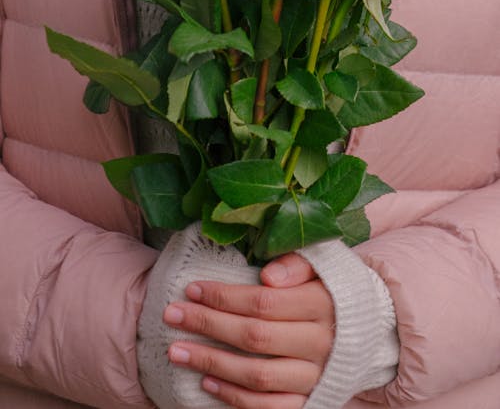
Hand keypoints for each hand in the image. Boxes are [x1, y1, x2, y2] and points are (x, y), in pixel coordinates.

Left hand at [164, 253, 334, 408]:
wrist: (373, 330)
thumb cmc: (334, 289)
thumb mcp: (324, 264)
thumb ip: (297, 262)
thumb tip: (267, 275)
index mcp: (322, 304)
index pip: (263, 302)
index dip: (224, 296)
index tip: (191, 288)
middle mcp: (320, 344)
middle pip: (254, 337)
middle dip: (207, 325)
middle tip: (172, 315)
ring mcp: (315, 377)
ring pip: (257, 376)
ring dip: (211, 363)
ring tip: (177, 351)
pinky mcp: (311, 402)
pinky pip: (268, 407)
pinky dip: (235, 398)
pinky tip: (207, 382)